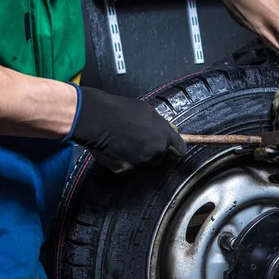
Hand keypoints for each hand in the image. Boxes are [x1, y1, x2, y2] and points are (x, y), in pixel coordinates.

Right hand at [69, 86, 186, 171]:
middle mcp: (155, 152)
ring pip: (144, 162)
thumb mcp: (147, 111)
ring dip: (139, 156)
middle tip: (140, 139)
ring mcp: (141, 162)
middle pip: (160, 157)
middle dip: (153, 151)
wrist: (98, 118)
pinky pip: (128, 166)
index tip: (173, 150)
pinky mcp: (126, 169)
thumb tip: (167, 131)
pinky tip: (117, 147)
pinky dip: (124, 160)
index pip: (180, 150)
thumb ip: (160, 125)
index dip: (176, 149)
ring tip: (126, 141)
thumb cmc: (121, 110)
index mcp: (164, 136)